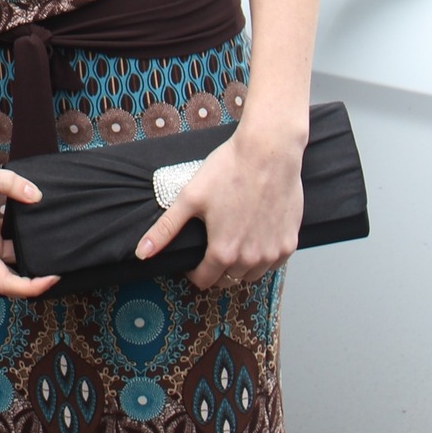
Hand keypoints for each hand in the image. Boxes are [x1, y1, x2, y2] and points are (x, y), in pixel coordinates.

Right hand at [0, 137, 57, 298]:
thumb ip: (8, 183)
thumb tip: (37, 195)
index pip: (3, 281)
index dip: (29, 287)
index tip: (51, 278)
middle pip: (8, 268)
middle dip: (33, 264)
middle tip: (62, 252)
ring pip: (4, 249)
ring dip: (23, 243)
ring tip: (50, 231)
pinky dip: (13, 225)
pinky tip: (27, 208)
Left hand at [134, 120, 305, 288]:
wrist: (269, 152)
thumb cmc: (229, 170)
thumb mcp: (189, 198)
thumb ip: (165, 229)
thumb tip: (142, 253)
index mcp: (223, 252)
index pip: (204, 281)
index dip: (193, 271)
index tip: (192, 258)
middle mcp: (250, 260)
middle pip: (228, 280)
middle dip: (215, 269)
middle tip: (212, 244)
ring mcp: (273, 254)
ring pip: (251, 274)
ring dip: (240, 266)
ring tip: (232, 239)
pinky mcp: (290, 243)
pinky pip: (273, 262)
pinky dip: (262, 256)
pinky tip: (254, 235)